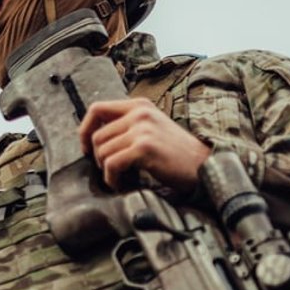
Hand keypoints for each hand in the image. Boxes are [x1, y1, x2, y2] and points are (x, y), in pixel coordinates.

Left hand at [79, 97, 211, 193]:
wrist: (204, 166)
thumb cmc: (176, 153)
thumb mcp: (151, 128)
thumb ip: (127, 126)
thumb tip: (93, 137)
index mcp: (139, 106)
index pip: (97, 109)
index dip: (84, 130)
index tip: (86, 147)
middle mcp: (140, 113)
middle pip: (97, 136)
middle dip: (98, 158)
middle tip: (112, 170)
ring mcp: (142, 129)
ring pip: (102, 152)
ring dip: (107, 171)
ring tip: (121, 178)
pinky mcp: (144, 147)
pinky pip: (111, 164)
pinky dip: (112, 178)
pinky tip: (122, 184)